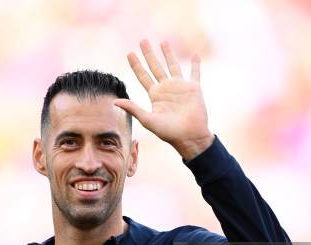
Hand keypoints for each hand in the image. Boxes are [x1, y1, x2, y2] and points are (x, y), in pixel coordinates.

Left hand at [114, 39, 213, 159]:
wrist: (190, 137)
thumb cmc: (169, 132)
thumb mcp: (148, 120)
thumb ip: (133, 108)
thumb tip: (114, 101)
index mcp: (155, 95)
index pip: (143, 76)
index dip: (136, 65)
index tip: (129, 53)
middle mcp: (166, 89)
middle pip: (155, 67)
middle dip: (149, 54)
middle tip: (142, 41)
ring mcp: (180, 87)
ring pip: (173, 66)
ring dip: (168, 54)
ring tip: (164, 42)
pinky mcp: (194, 88)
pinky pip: (195, 73)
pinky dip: (196, 64)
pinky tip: (196, 54)